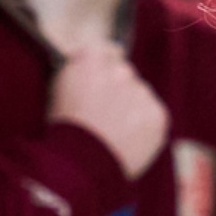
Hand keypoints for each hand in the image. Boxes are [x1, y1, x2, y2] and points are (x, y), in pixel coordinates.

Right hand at [52, 41, 168, 178]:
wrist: (80, 165)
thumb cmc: (62, 131)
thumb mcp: (57, 91)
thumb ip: (79, 70)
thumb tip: (96, 61)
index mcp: (90, 60)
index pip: (107, 50)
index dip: (104, 67)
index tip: (101, 82)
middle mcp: (119, 70)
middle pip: (125, 73)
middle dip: (118, 90)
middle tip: (104, 116)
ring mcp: (141, 91)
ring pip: (141, 95)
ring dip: (132, 108)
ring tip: (113, 134)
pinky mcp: (158, 114)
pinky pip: (153, 114)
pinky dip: (144, 126)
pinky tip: (127, 141)